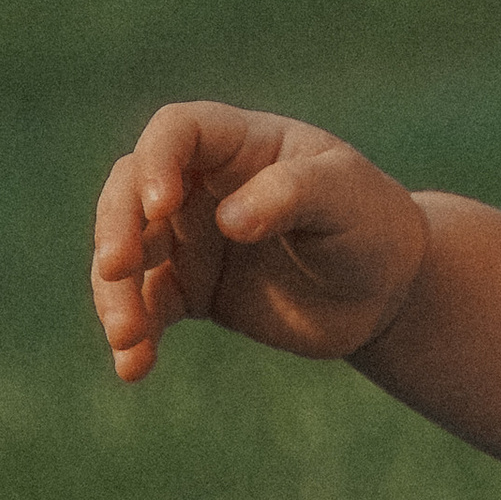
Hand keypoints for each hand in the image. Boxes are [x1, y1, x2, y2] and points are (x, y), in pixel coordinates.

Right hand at [91, 102, 428, 381]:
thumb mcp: (345, 200)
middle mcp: (201, 184)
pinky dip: (135, 336)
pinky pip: (147, 307)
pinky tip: (134, 368)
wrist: (385, 293)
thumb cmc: (370, 224)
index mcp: (238, 143)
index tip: (160, 205)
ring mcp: (189, 237)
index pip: (177, 131)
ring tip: (126, 337)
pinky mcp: (190, 289)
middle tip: (116, 269)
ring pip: (127, 253)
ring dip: (116, 293)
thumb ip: (291, 196)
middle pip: (130, 190)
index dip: (157, 160)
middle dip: (115, 228)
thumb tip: (227, 219)